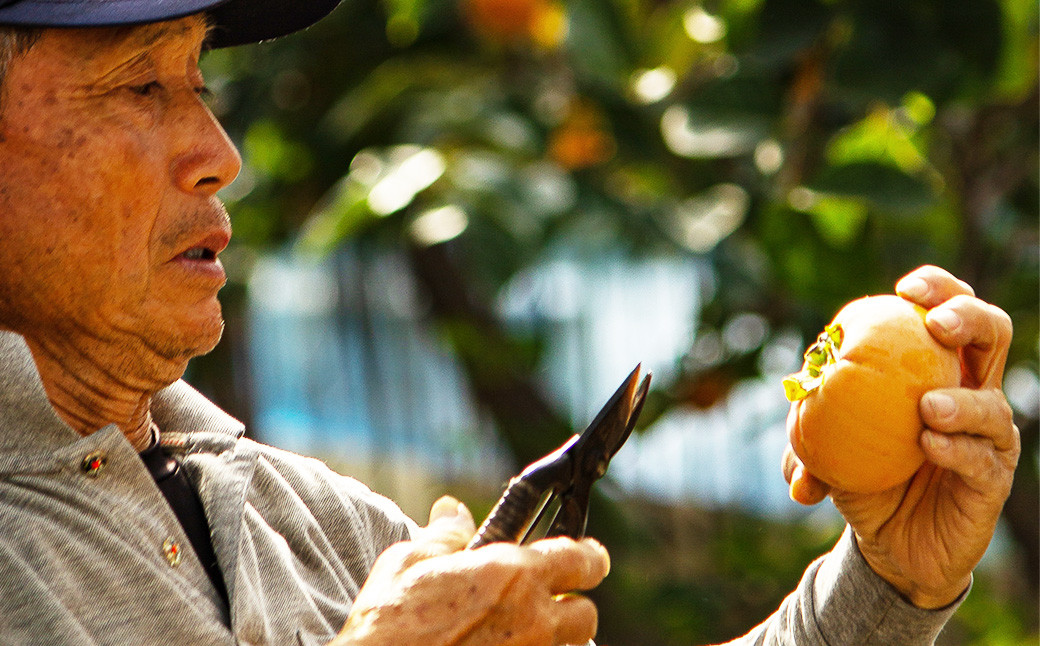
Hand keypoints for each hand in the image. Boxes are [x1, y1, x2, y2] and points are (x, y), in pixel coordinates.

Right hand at [332, 496, 609, 645]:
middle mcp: (531, 619)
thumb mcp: (408, 565)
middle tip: (548, 602)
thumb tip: (453, 510)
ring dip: (554, 639)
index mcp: (511, 574)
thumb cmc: (388, 625)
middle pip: (586, 614)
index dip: (590, 556)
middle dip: (572, 606)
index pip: (582, 559)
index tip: (589, 557)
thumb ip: (444, 536)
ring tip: (520, 633)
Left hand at [783, 265, 1019, 607]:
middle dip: (969, 318)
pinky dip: (957, 449)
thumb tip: (795, 384)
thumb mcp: (820, 441)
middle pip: (992, 335)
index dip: (938, 289)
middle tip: (936, 325)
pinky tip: (929, 443)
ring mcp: (988, 438)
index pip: (949, 311)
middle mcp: (971, 392)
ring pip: (993, 406)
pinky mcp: (991, 482)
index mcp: (934, 368)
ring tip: (928, 407)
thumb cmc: (858, 473)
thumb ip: (803, 414)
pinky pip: (982, 460)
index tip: (905, 289)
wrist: (884, 542)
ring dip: (962, 402)